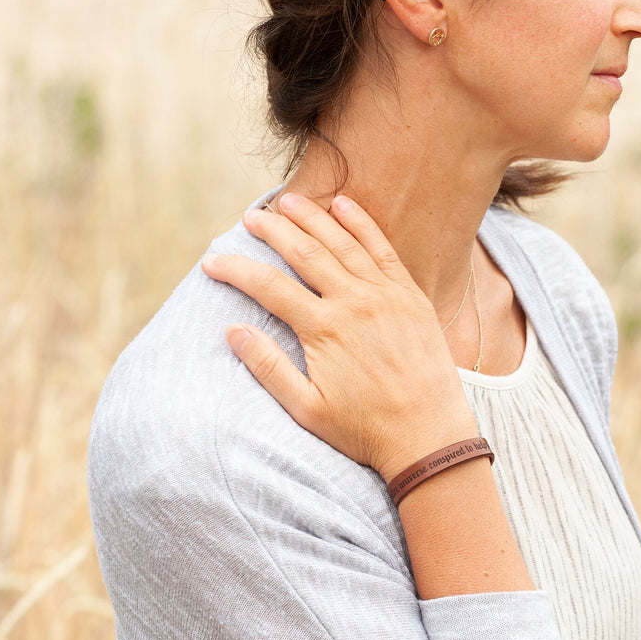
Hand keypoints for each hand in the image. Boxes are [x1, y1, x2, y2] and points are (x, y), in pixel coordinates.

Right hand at [202, 193, 478, 483]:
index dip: (236, 270)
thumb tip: (233, 331)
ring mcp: (385, 295)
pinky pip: (383, 250)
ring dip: (313, 218)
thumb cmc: (365, 431)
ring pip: (342, 243)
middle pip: (304, 252)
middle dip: (273, 230)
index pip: (268, 286)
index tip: (212, 262)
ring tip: (288, 202)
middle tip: (250, 218)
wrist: (429, 437)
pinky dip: (362, 224)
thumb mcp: (307, 409)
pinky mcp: (411, 296)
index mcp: (324, 329)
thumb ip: (268, 368)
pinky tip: (344, 205)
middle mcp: (354, 302)